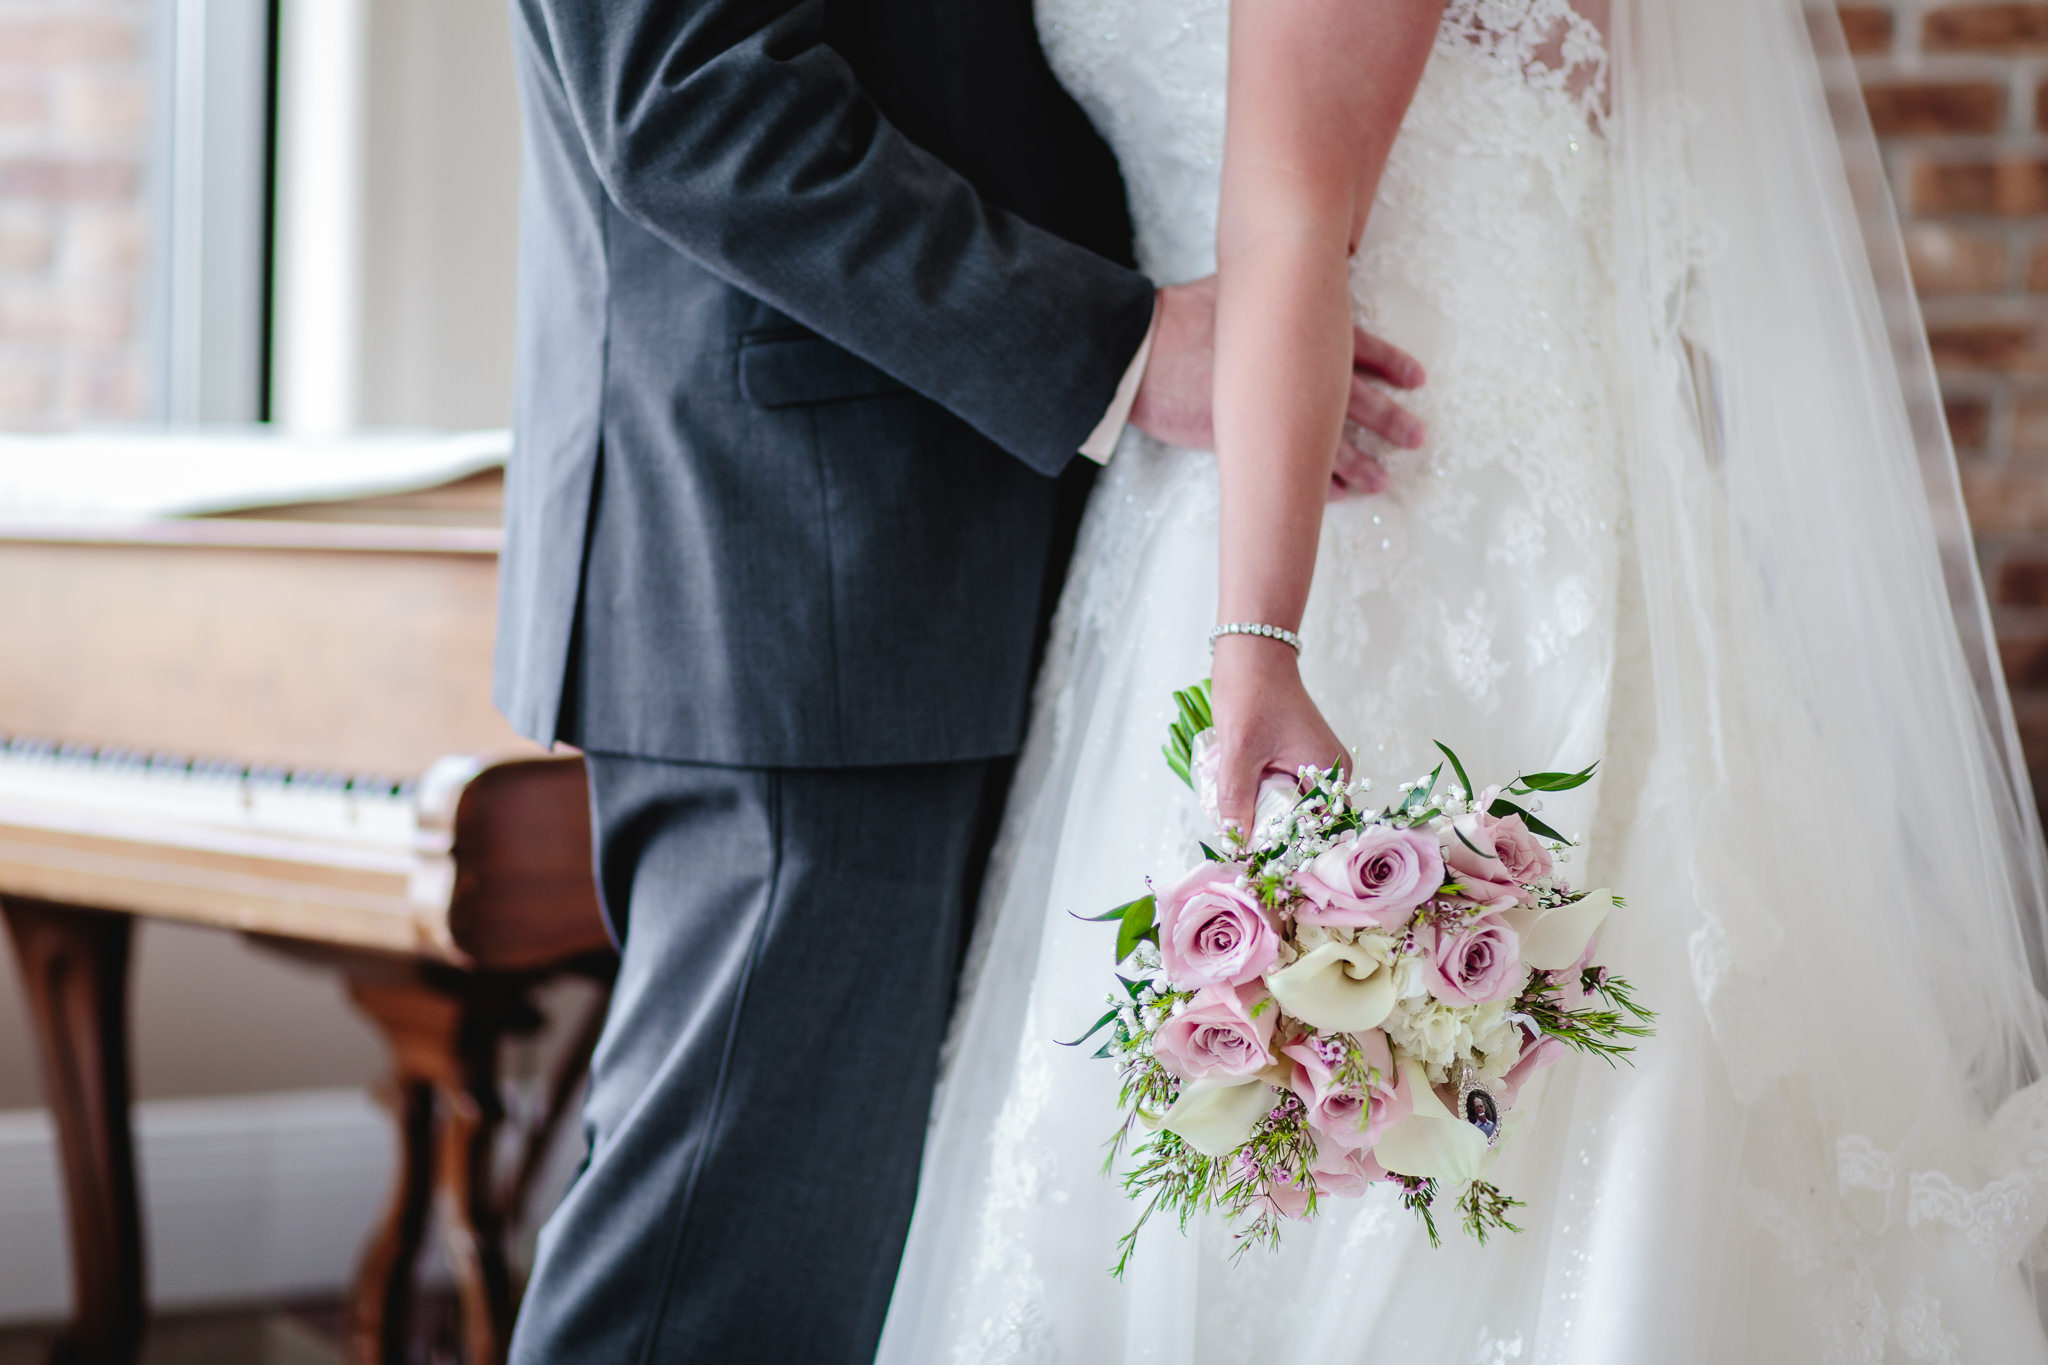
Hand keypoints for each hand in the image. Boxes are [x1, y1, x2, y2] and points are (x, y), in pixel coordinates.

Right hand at [1128, 275, 1426, 498]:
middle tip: (1418, 437)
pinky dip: (1322, 485)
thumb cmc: (1182, 317)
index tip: (1417, 379)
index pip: (1364, 348)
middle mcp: (1298, 371)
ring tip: (1384, 479)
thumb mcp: (1239, 291)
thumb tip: (1289, 291)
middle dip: (1392, 421)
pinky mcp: (1253, 443)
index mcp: (1301, 329)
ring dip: (1363, 463)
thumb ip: (1274, 300)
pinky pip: (1298, 470)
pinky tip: (1341, 496)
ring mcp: (1277, 411)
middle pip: (1360, 401)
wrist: (1141, 351)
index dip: (1392, 365)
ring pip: (1335, 443)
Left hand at [1208, 633, 1347, 833]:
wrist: (1252, 654)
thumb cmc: (1252, 695)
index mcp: (1330, 774)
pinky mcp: (1297, 758)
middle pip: (1302, 823)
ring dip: (1260, 814)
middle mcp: (1331, 773)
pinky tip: (1235, 795)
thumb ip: (1237, 800)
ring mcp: (1315, 765)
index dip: (1287, 849)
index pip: (1316, 831)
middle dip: (1269, 832)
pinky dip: (1258, 796)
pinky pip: (1280, 790)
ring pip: (1287, 808)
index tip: (1256, 859)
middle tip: (1235, 839)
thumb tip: (1236, 844)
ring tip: (1231, 816)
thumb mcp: (1239, 752)